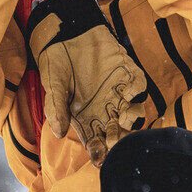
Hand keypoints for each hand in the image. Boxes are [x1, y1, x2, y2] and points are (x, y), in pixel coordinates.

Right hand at [26, 0, 149, 163]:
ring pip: (132, 112)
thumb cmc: (55, 62)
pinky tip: (129, 91)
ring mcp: (118, 92)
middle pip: (118, 132)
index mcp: (86, 117)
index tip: (100, 160)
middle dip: (119, 139)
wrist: (65, 32)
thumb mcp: (52, 85)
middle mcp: (105, 108)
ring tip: (124, 117)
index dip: (99, 152)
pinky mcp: (127, 72)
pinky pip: (138, 85)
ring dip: (131, 117)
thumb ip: (56, 108)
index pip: (95, 141)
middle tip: (116, 141)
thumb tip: (59, 133)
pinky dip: (137, 90)